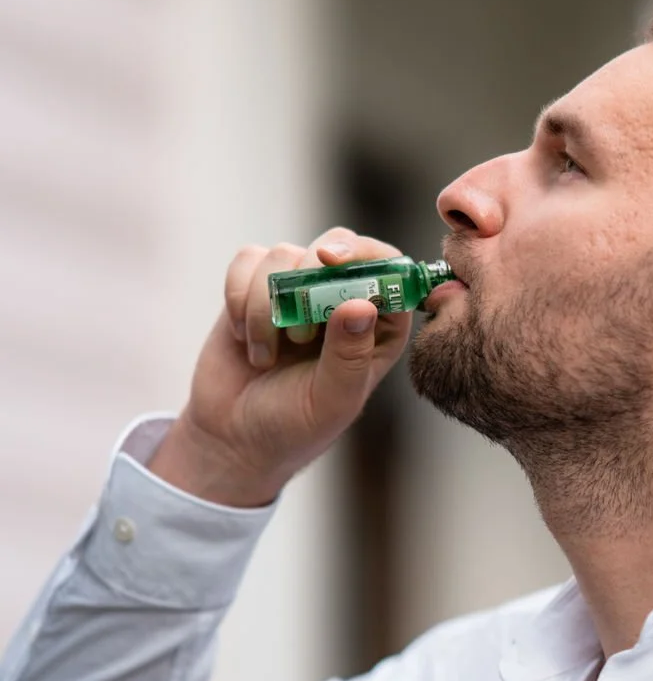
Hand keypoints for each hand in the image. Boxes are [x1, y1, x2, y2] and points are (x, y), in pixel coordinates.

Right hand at [149, 229, 412, 506]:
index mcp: (380, 325)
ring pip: (284, 253)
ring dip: (267, 304)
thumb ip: (349, 355)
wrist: (233, 437)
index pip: (391, 270)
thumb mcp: (331, 400)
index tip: (332, 262)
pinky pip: (247, 260)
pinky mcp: (255, 286)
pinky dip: (239, 296)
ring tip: (266, 355)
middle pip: (341, 243)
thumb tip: (361, 305)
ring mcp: (299, 289)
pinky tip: (243, 338)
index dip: (368, 256)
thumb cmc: (294, 426)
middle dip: (313, 268)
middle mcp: (343, 298)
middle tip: (294, 309)